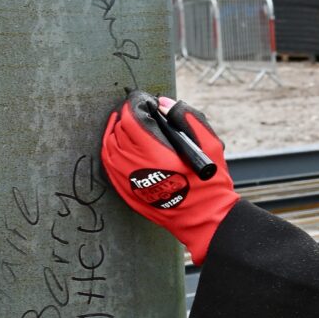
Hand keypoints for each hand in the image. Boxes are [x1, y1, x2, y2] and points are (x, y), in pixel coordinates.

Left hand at [100, 91, 238, 263]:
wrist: (204, 216)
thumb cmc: (209, 182)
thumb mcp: (209, 144)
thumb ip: (187, 118)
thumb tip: (163, 103)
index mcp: (158, 154)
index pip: (132, 119)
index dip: (135, 104)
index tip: (144, 100)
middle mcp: (137, 167)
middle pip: (119, 130)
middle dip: (127, 115)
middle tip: (139, 110)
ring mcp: (128, 181)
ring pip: (109, 146)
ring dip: (116, 131)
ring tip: (127, 123)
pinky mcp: (126, 190)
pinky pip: (108, 164)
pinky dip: (111, 149)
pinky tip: (120, 143)